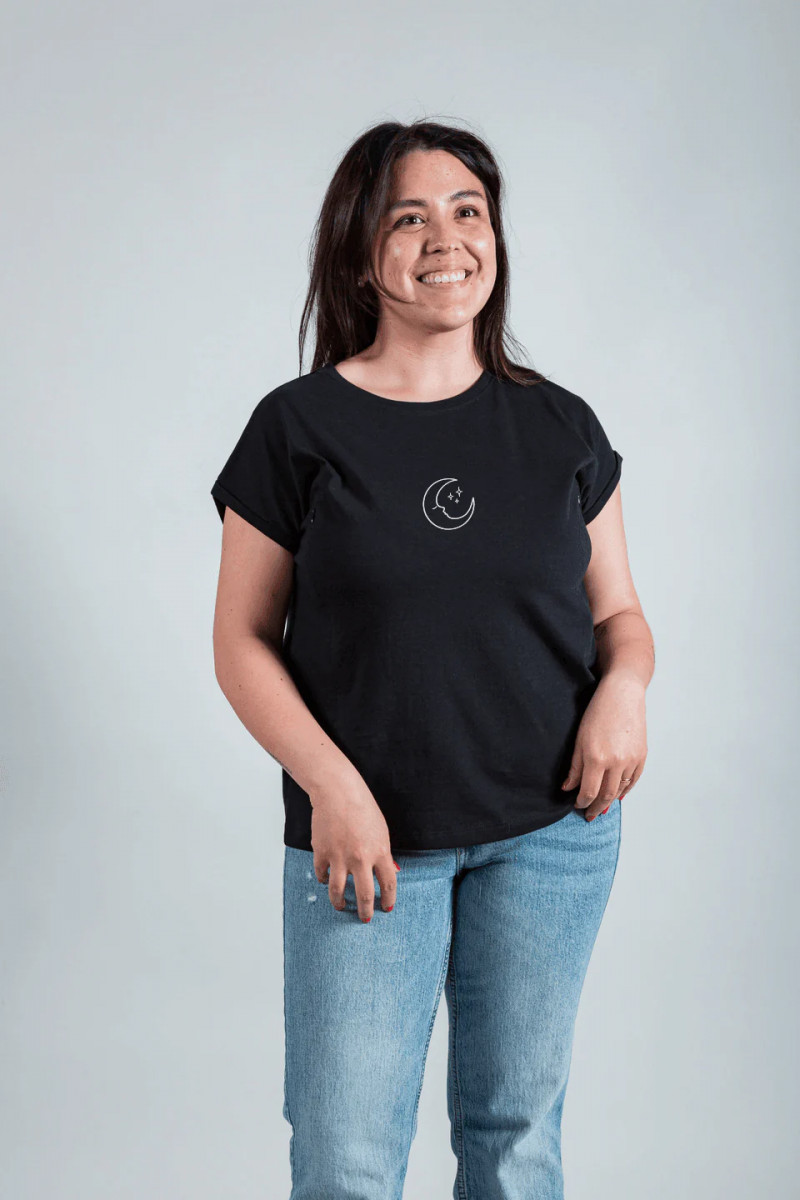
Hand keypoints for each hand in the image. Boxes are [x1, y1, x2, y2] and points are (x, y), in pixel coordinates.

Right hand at [308, 772, 398, 922]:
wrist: (338, 792)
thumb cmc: (362, 808)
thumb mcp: (381, 830)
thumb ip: (383, 853)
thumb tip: (389, 872)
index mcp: (380, 852)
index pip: (388, 884)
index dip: (388, 899)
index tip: (387, 908)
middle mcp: (361, 858)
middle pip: (364, 895)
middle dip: (365, 912)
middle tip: (365, 919)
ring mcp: (340, 857)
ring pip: (338, 892)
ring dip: (339, 903)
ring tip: (341, 906)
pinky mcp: (322, 853)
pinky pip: (322, 875)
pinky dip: (324, 880)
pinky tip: (326, 880)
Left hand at [562, 672, 647, 820]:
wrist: (622, 694)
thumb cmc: (597, 712)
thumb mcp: (579, 739)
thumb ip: (574, 767)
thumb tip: (568, 788)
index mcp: (597, 758)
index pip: (588, 792)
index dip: (582, 802)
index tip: (577, 805)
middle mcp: (616, 762)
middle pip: (605, 796)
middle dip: (596, 808)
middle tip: (589, 816)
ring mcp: (631, 760)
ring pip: (620, 790)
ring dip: (610, 801)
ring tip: (601, 807)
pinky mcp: (642, 756)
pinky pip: (633, 781)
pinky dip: (625, 791)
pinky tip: (618, 796)